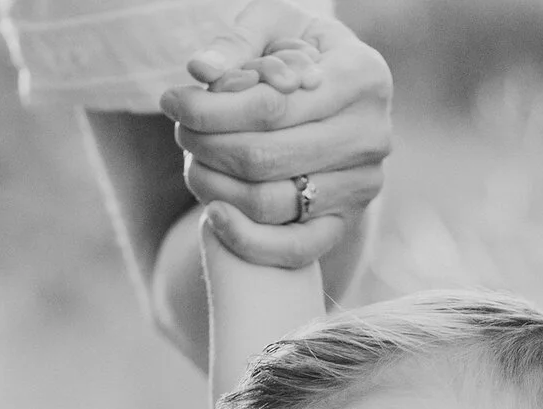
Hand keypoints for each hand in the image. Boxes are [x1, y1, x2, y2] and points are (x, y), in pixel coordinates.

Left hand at [160, 1, 392, 269]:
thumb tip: (202, 71)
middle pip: (264, 158)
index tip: (171, 102)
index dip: (211, 110)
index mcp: (361, 76)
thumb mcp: (272, 26)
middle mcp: (371, 134)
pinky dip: (247, 239)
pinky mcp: (346, 221)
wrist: (335, 96)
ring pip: (269, 202)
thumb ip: (237, 41)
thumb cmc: (298, 54)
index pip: (270, 107)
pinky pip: (294, 248)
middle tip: (181, 131)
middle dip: (207, 146)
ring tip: (194, 161)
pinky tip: (213, 213)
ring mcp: (362, 184)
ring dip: (215, 186)